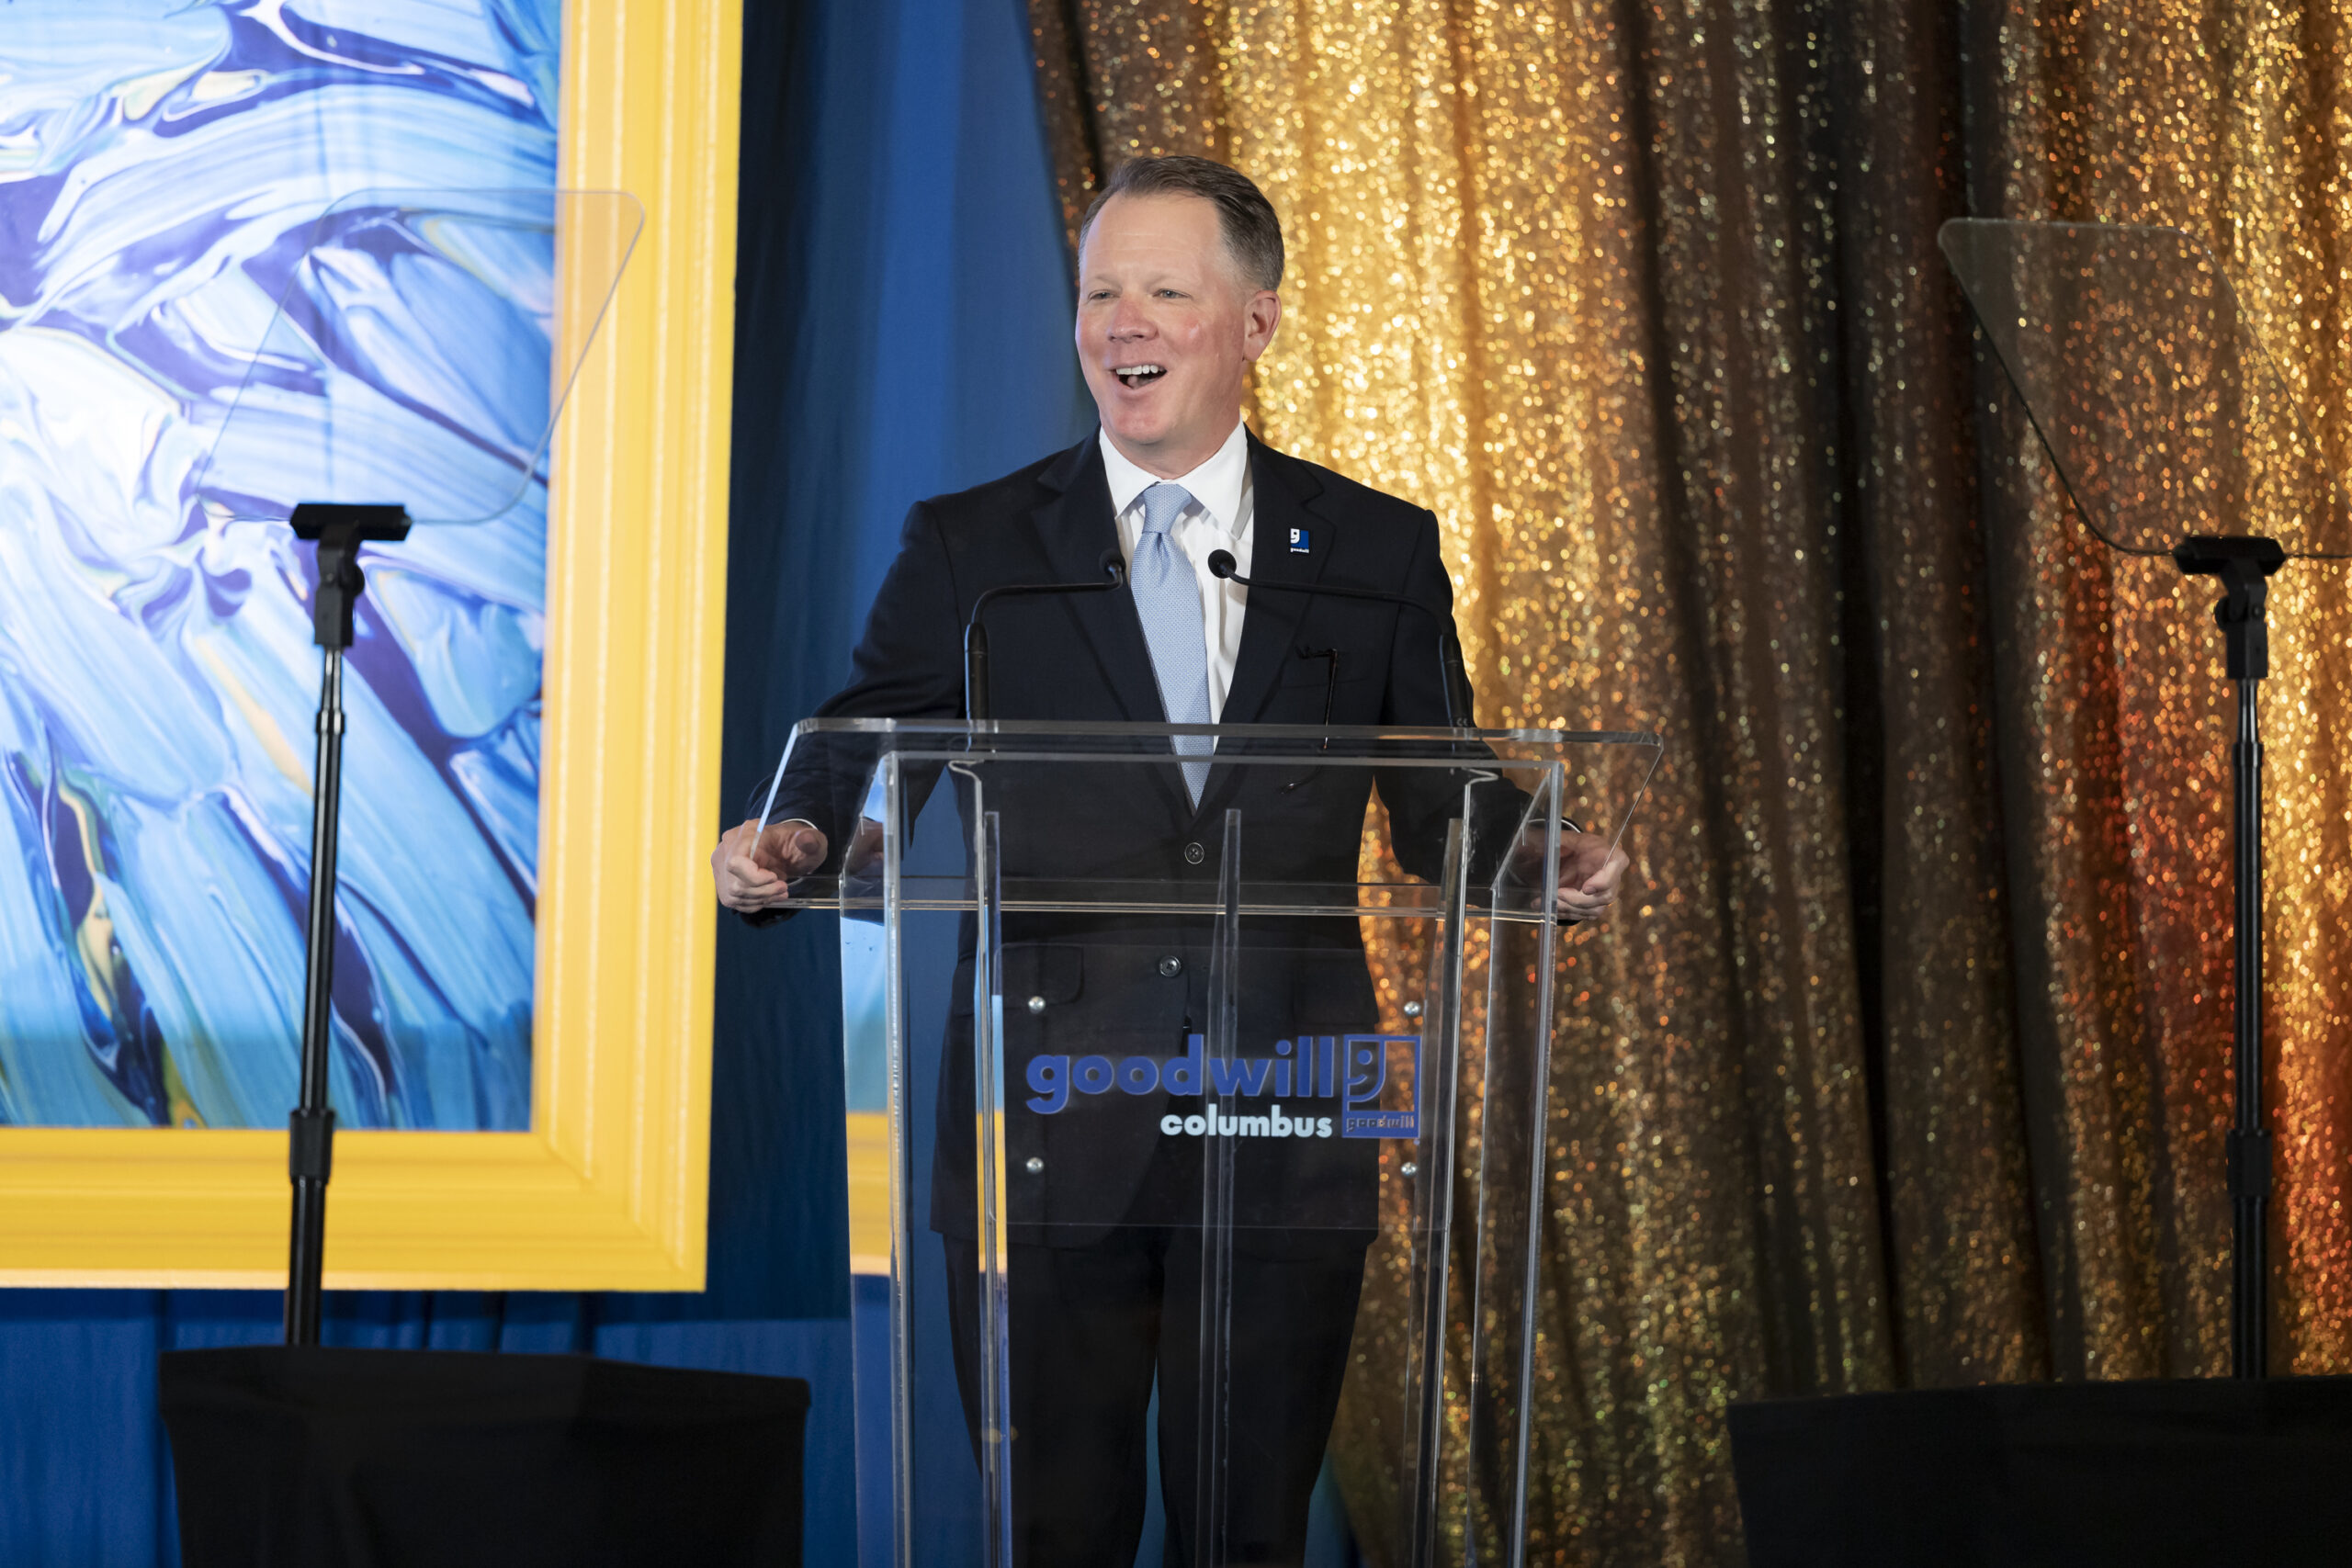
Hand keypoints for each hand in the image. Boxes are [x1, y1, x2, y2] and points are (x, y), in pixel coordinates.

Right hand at [712, 818, 826, 911]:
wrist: (786, 849)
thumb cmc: (796, 843)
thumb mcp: (809, 839)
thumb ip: (809, 840)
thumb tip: (806, 840)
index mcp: (744, 833)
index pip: (735, 862)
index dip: (754, 877)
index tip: (775, 878)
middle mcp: (726, 850)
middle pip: (735, 883)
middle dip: (763, 891)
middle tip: (784, 888)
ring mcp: (722, 868)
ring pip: (735, 895)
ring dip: (762, 898)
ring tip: (781, 891)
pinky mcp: (724, 884)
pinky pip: (735, 901)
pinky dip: (755, 903)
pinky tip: (770, 895)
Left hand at [1552, 829, 1630, 922]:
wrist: (1577, 858)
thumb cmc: (1579, 847)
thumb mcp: (1569, 839)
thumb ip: (1558, 841)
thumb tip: (1539, 847)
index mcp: (1614, 856)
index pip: (1616, 869)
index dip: (1602, 881)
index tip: (1585, 889)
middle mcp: (1614, 878)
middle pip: (1605, 896)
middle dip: (1578, 899)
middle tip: (1557, 894)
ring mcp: (1607, 894)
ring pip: (1594, 910)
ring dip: (1570, 908)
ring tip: (1550, 902)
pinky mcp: (1597, 905)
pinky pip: (1585, 915)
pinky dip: (1568, 913)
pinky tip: (1554, 907)